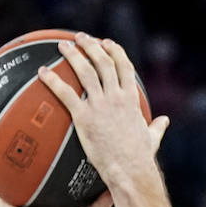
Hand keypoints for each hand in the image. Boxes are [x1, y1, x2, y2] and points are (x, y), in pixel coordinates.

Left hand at [36, 33, 169, 192]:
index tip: (106, 42)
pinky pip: (65, 94)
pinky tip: (42, 72)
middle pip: (103, 62)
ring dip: (73, 55)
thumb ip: (156, 127)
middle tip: (80, 38)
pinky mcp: (84, 117)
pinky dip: (52, 80)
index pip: (124, 66)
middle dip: (91, 46)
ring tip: (62, 45)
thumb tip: (164, 121)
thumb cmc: (140, 157)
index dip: (114, 51)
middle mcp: (116, 96)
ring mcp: (100, 105)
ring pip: (85, 71)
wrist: (130, 169)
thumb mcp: (152, 137)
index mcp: (130, 98)